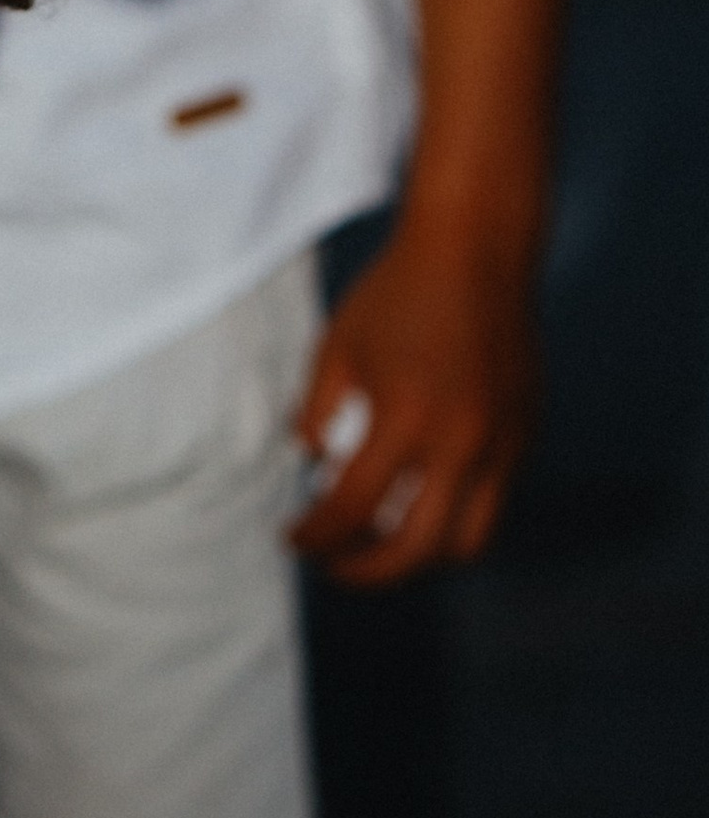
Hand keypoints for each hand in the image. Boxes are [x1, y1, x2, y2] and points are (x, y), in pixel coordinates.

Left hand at [289, 223, 539, 583]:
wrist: (476, 248)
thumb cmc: (398, 290)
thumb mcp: (338, 344)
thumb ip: (317, 409)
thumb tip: (308, 462)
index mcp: (406, 419)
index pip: (351, 509)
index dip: (314, 535)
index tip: (291, 539)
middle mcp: (461, 443)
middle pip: (414, 550)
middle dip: (365, 569)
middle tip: (332, 562)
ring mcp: (502, 444)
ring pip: (465, 542)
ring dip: (418, 556)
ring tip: (379, 543)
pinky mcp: (526, 435)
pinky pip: (493, 503)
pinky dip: (454, 518)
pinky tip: (420, 501)